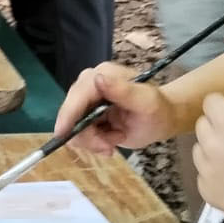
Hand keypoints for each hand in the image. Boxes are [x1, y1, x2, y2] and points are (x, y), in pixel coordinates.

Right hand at [52, 61, 177, 152]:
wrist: (162, 121)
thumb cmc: (158, 110)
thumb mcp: (146, 102)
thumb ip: (123, 91)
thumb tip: (97, 78)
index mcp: (104, 74)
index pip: (79, 94)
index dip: (69, 114)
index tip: (62, 135)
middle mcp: (91, 84)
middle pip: (72, 113)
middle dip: (88, 135)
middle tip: (109, 147)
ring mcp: (87, 100)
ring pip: (74, 127)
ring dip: (94, 141)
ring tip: (115, 141)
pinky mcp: (87, 114)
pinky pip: (80, 133)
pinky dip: (95, 142)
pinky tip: (111, 141)